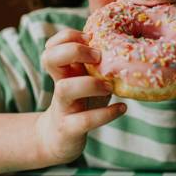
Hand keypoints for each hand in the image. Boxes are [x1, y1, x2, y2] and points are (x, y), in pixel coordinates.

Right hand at [35, 28, 125, 164]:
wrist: (59, 138)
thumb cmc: (80, 102)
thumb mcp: (85, 79)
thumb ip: (96, 63)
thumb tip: (126, 41)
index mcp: (63, 70)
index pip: (52, 44)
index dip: (68, 37)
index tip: (91, 39)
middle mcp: (59, 83)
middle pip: (49, 58)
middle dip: (74, 51)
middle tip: (98, 57)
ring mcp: (62, 106)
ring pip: (64, 89)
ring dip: (90, 84)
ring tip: (109, 86)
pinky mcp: (69, 128)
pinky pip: (85, 120)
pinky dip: (106, 113)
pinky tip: (122, 108)